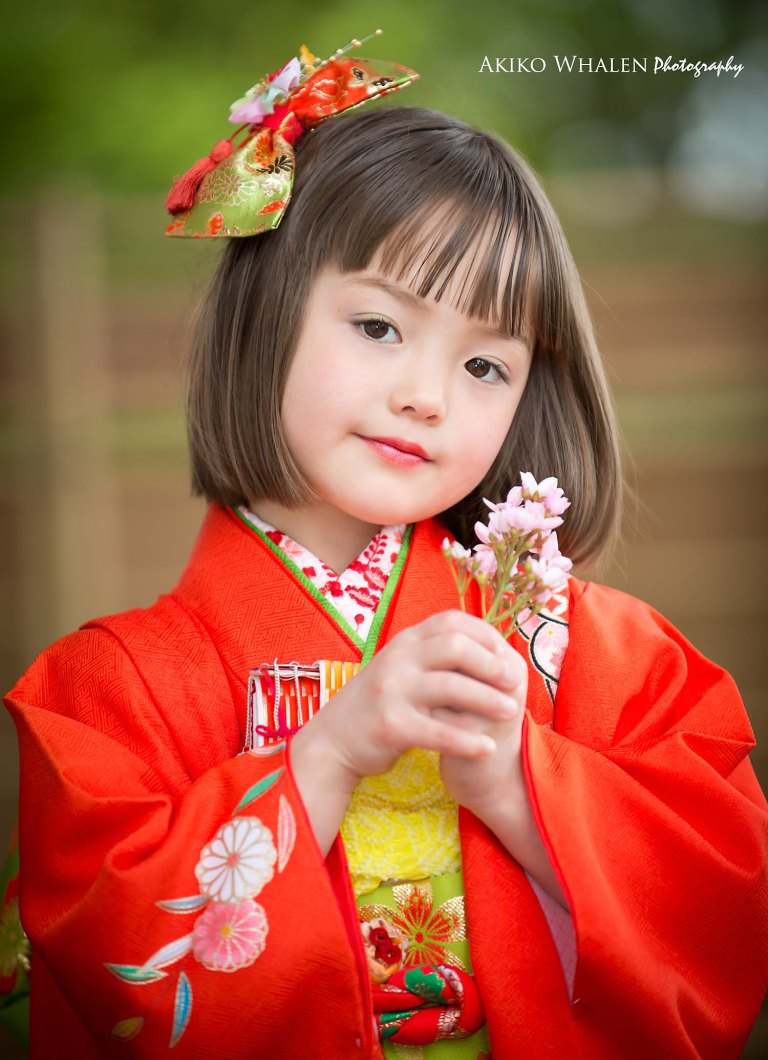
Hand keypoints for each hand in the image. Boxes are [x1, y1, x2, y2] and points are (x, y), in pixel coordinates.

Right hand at [289, 610, 521, 852]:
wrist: (332, 741)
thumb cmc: (379, 704)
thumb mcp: (401, 668)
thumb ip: (433, 655)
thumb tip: (488, 647)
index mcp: (405, 642)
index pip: (452, 621)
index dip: (486, 635)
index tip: (507, 655)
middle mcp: (397, 659)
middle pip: (454, 646)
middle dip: (490, 663)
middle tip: (514, 682)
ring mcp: (391, 691)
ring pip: (450, 687)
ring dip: (486, 700)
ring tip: (510, 712)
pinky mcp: (390, 726)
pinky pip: (437, 731)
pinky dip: (466, 741)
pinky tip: (487, 749)